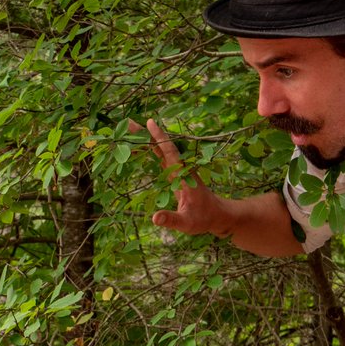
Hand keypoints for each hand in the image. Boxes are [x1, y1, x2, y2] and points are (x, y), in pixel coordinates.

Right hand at [129, 118, 227, 236]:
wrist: (217, 215)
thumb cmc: (204, 218)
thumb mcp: (187, 223)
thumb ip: (171, 220)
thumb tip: (154, 218)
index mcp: (183, 175)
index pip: (170, 152)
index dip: (160, 138)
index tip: (149, 122)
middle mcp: (180, 168)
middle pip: (161, 146)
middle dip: (145, 134)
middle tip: (127, 122)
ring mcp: (178, 170)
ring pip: (160, 150)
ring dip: (145, 140)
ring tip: (128, 130)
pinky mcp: (175, 175)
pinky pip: (160, 158)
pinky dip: (149, 151)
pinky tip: (138, 148)